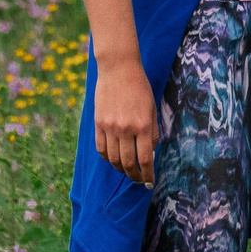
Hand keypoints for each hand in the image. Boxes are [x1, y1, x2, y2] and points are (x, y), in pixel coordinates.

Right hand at [94, 63, 157, 186]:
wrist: (118, 69)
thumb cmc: (139, 87)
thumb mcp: (152, 109)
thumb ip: (152, 132)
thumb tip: (150, 153)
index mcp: (142, 126)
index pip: (145, 159)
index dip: (148, 174)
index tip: (150, 182)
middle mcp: (125, 129)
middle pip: (128, 163)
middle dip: (135, 176)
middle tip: (139, 180)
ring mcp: (110, 127)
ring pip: (113, 159)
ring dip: (121, 169)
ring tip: (127, 171)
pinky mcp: (98, 123)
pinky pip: (101, 148)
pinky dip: (107, 158)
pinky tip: (113, 159)